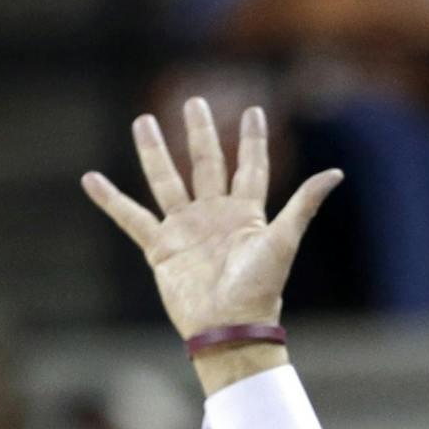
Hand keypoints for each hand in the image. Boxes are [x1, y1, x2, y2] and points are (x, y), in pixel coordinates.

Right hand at [83, 99, 341, 391]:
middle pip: (206, 164)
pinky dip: (110, 200)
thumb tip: (336, 172)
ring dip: (155, 152)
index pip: (250, 167)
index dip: (252, 140)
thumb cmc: (260, 289)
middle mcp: (214, 216)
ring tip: (144, 121)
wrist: (228, 327)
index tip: (253, 112)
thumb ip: (304, 204)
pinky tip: (92, 179)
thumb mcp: (283, 240)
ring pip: (167, 180)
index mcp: (246, 214)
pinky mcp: (160, 248)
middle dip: (201, 133)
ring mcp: (185, 230)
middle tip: (194, 101)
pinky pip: (130, 218)